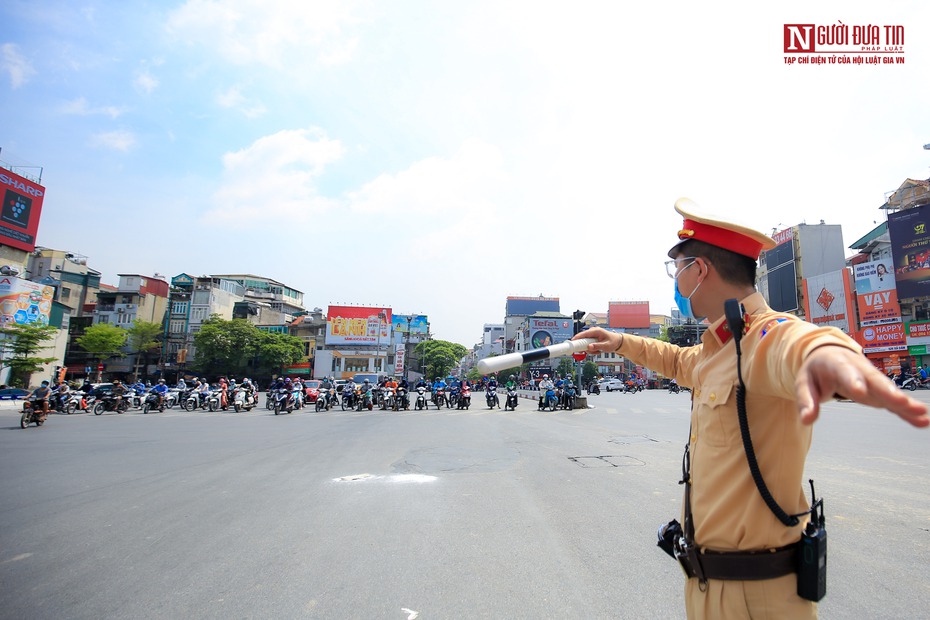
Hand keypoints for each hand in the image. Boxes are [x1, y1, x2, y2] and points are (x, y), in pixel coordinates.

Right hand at [572, 327, 621, 352]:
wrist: (617, 342)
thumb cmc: (613, 342)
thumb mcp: (606, 346)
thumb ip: (597, 346)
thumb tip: (589, 347)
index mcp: (596, 331)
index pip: (583, 334)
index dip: (576, 338)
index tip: (572, 342)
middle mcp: (592, 332)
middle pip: (583, 339)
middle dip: (586, 347)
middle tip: (591, 351)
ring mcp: (592, 335)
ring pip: (585, 344)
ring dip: (590, 349)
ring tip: (598, 351)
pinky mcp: (592, 339)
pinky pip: (588, 345)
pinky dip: (592, 349)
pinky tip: (598, 350)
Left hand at [796, 346, 928, 427]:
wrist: (830, 354)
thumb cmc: (817, 370)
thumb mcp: (804, 383)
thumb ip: (806, 401)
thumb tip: (806, 419)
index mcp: (837, 364)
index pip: (845, 372)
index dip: (853, 381)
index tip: (860, 392)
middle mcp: (860, 370)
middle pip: (874, 380)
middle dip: (888, 391)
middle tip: (900, 402)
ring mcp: (872, 380)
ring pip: (889, 390)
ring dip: (905, 402)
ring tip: (921, 413)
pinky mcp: (879, 392)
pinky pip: (894, 401)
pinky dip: (907, 410)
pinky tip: (922, 420)